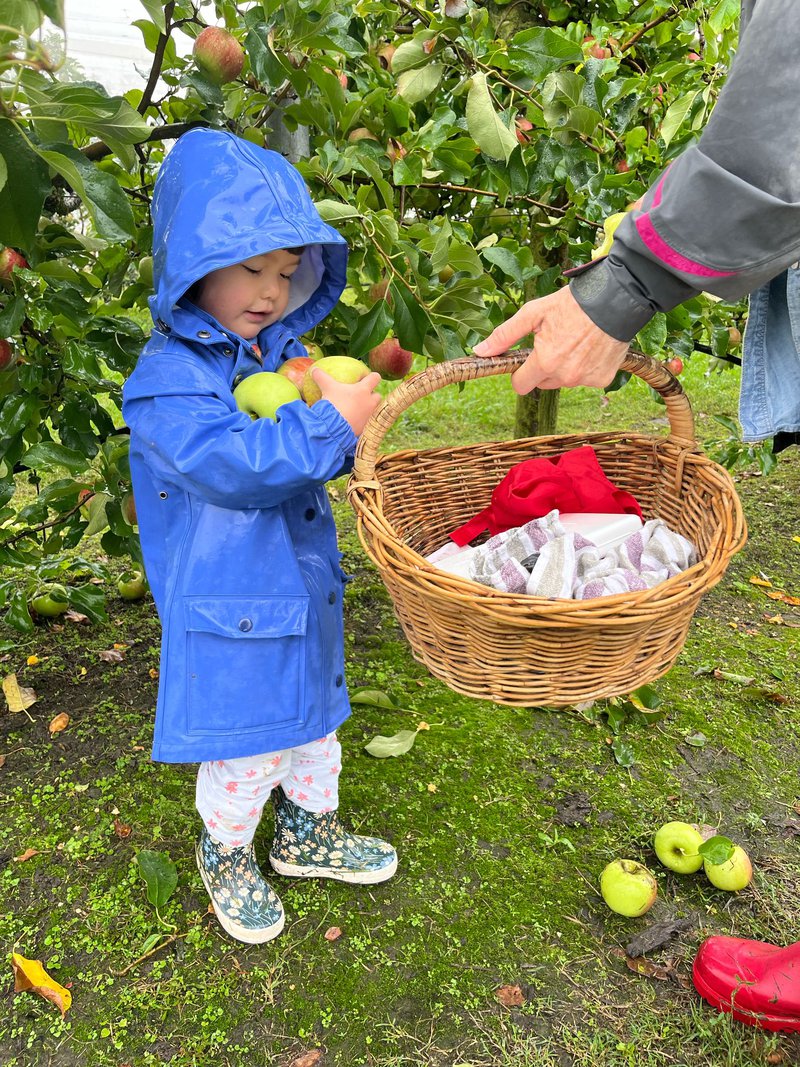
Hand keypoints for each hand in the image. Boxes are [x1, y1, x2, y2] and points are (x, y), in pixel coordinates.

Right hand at [311, 367, 381, 435]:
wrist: (334, 428)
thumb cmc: (333, 404)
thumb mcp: (326, 388)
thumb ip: (321, 377)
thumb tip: (314, 369)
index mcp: (363, 390)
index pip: (375, 377)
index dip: (372, 376)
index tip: (366, 378)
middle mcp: (370, 402)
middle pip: (377, 395)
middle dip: (371, 395)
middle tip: (360, 396)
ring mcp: (369, 416)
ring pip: (373, 410)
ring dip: (368, 408)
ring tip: (356, 409)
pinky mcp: (366, 428)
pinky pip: (367, 422)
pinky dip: (362, 421)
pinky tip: (352, 421)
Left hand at [472, 286, 629, 393]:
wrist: (615, 299)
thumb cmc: (571, 304)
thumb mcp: (533, 314)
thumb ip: (505, 335)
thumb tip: (480, 352)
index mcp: (544, 362)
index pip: (521, 385)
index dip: (520, 373)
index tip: (526, 360)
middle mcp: (565, 376)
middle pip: (543, 382)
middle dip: (544, 367)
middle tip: (555, 341)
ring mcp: (585, 380)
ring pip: (564, 380)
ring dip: (566, 366)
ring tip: (576, 340)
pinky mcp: (602, 379)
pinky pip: (586, 378)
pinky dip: (587, 366)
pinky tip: (592, 346)